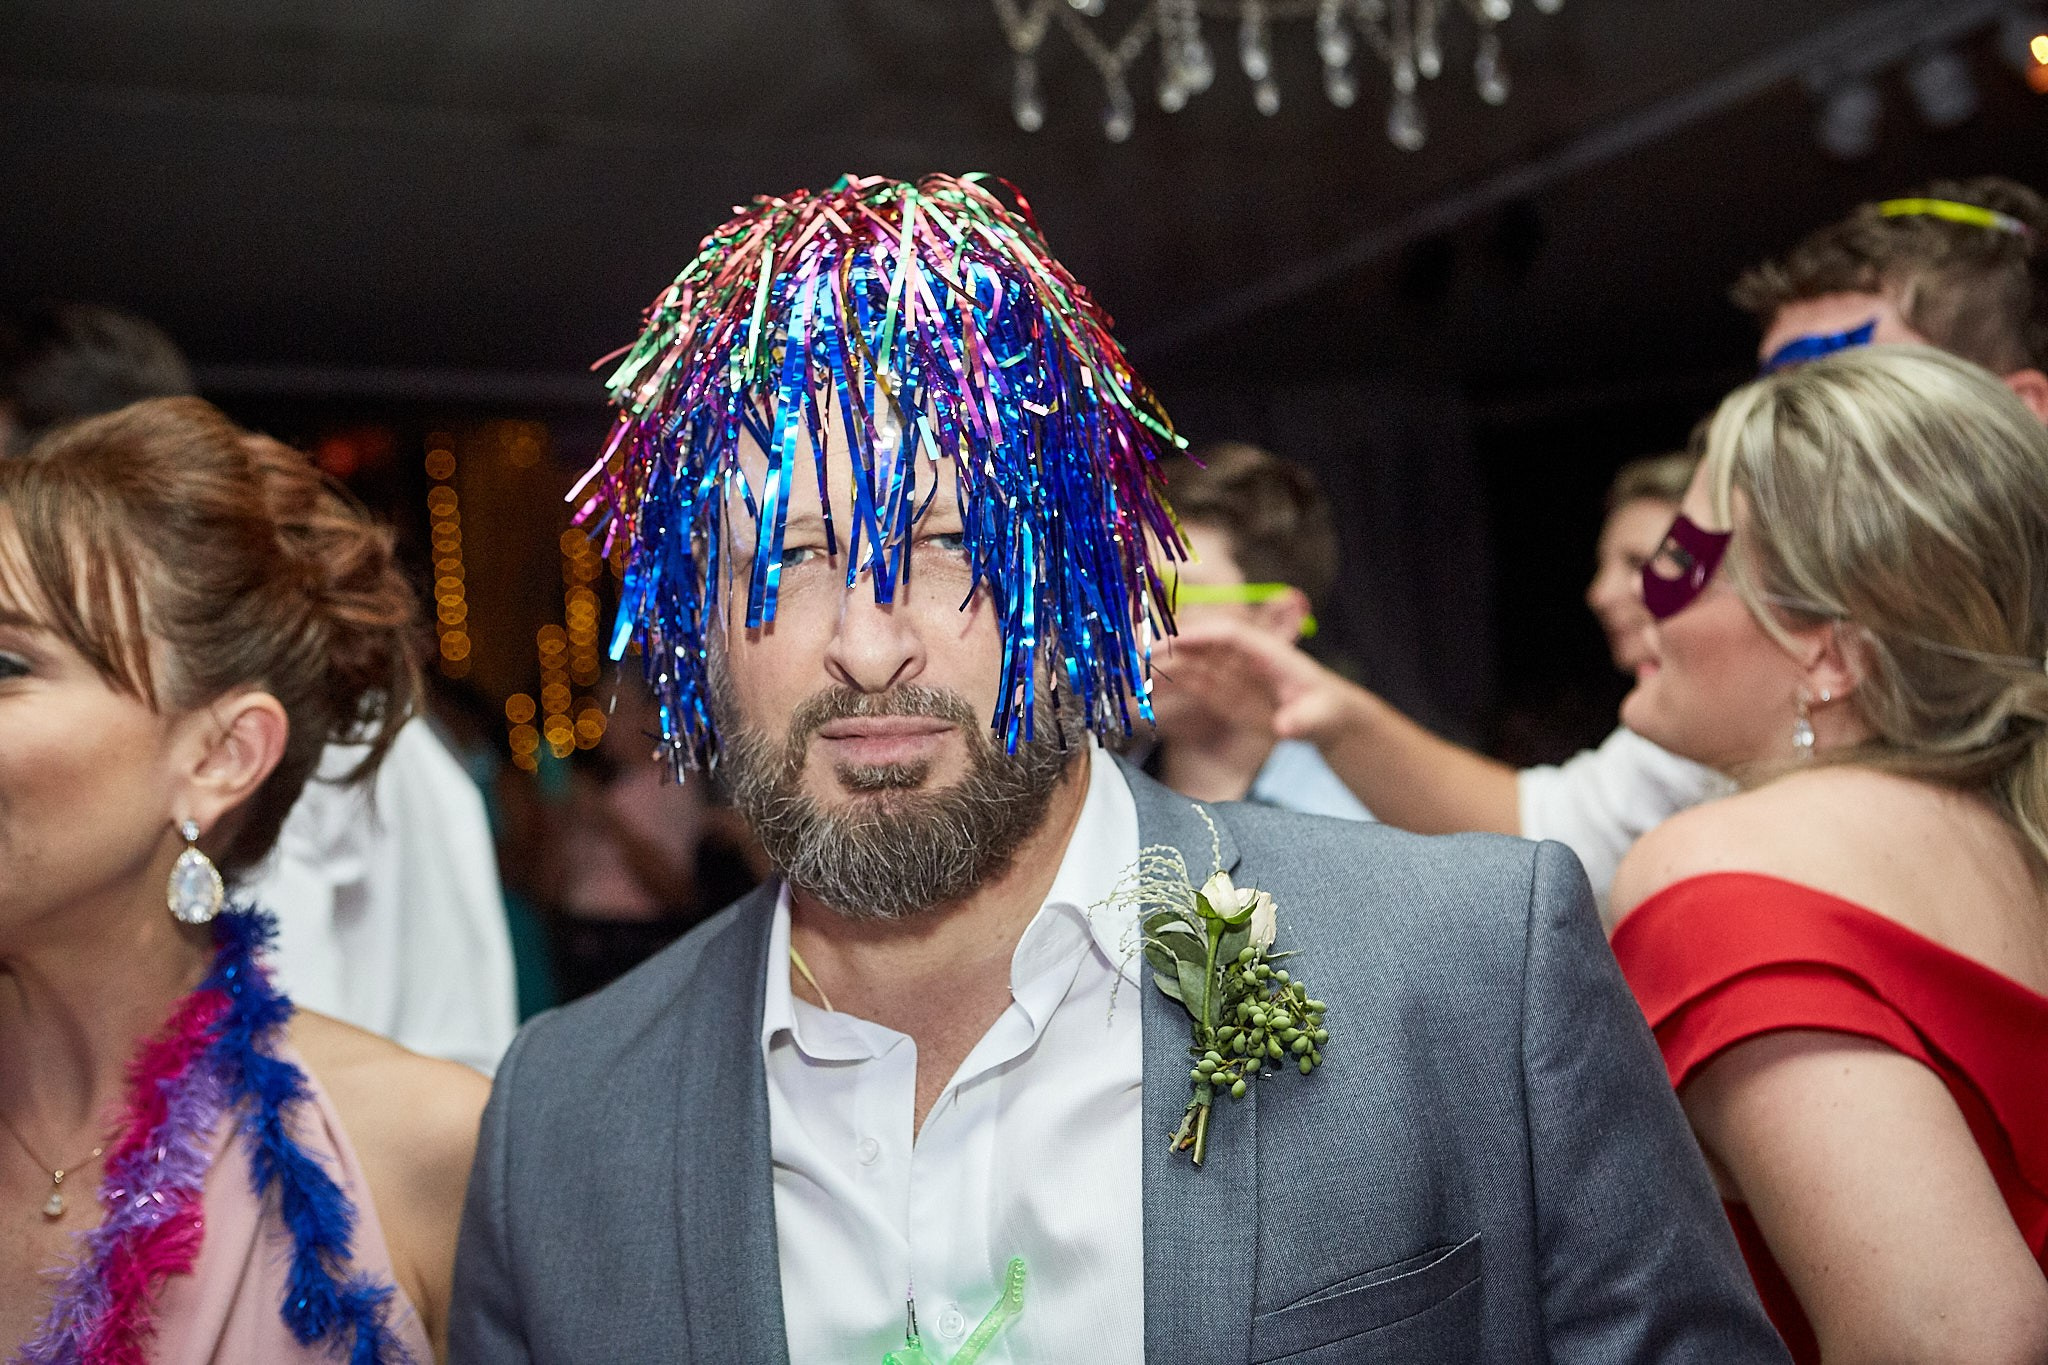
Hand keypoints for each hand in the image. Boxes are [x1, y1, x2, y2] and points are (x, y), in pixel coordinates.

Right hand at [1158, 617, 1366, 745]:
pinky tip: (1144, 692)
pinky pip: (1190, 684)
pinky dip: (1168, 686)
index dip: (1202, 635)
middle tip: (1138, 654)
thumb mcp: (1320, 717)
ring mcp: (1230, 675)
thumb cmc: (1326, 710)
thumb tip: (1285, 727)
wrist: (1325, 718)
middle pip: (1201, 643)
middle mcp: (1243, 659)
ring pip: (1191, 662)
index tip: (1175, 642)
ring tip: (1132, 674)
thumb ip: (1302, 720)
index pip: (1230, 635)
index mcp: (1267, 653)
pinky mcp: (1222, 694)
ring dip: (1163, 665)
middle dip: (1170, 645)